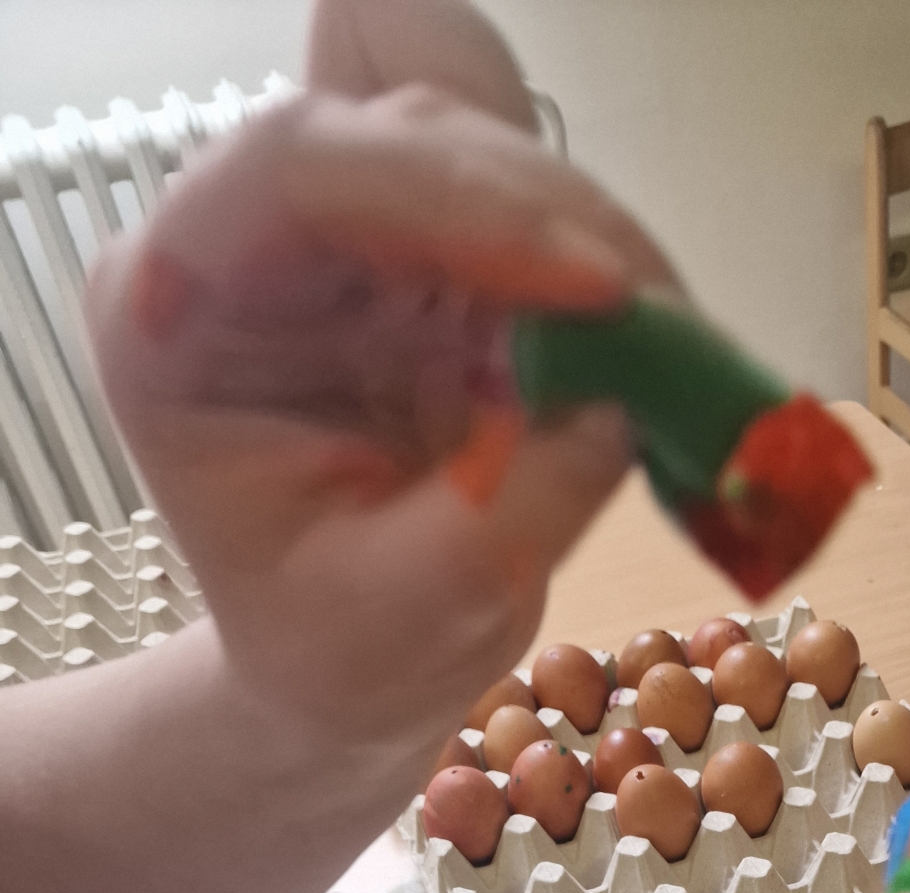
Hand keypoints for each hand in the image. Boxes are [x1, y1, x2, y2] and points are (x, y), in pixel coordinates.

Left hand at [85, 0, 675, 765]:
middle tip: (658, 322)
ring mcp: (344, 242)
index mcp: (176, 313)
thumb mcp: (411, 615)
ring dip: (588, 235)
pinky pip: (526, 208)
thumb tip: (622, 404)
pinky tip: (649, 338)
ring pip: (479, 150)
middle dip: (546, 214)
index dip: (454, 194)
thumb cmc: (338, 657)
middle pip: (402, 136)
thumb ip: (507, 512)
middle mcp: (249, 245)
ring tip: (669, 344)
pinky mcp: (427, 258)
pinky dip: (601, 264)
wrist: (347, 675)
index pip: (299, 168)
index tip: (595, 286)